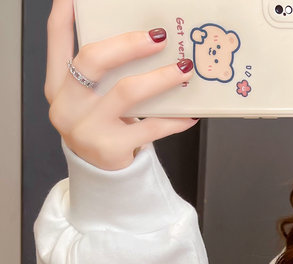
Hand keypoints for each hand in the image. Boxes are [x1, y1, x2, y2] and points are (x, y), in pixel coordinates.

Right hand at [45, 0, 198, 170]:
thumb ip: (101, 74)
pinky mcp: (110, 148)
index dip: (64, 16)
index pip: (58, 41)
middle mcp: (67, 104)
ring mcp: (86, 128)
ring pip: (127, 92)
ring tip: (184, 70)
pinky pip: (150, 128)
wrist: (100, 175)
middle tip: (160, 36)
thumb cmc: (101, 127)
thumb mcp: (91, 99)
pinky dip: (173, 120)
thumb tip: (142, 41)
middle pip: (94, 60)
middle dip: (129, 44)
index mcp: (58, 84)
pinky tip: (190, 114)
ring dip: (160, 78)